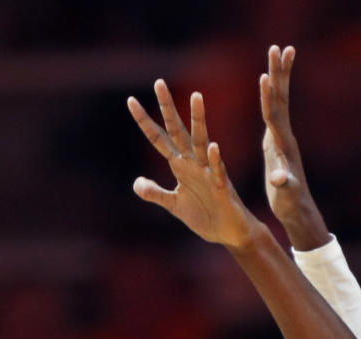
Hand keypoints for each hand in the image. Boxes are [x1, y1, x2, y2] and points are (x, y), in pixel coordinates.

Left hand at [128, 81, 259, 249]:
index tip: (130, 100)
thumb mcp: (174, 205)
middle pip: (178, 131)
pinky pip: (218, 172)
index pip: (159, 139)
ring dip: (199, 121)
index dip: (145, 121)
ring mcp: (209, 173)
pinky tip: (214, 146)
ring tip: (197, 97)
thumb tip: (137, 184)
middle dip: (168, 108)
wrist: (230, 233)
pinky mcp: (222, 189)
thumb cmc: (205, 216)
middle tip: (158, 83)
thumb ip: (156, 193)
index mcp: (180, 165)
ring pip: (202, 142)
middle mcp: (193, 163)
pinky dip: (215, 160)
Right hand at [260, 45, 328, 250]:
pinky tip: (268, 85)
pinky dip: (270, 95)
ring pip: (279, 101)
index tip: (265, 76)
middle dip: (278, 74)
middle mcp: (284, 136)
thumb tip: (279, 180)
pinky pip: (273, 111)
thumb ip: (283, 185)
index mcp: (282, 145)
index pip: (274, 115)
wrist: (298, 210)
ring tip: (278, 52)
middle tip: (279, 47)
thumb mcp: (285, 195)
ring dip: (277, 77)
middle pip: (280, 99)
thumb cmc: (289, 203)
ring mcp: (281, 137)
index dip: (268, 97)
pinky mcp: (276, 141)